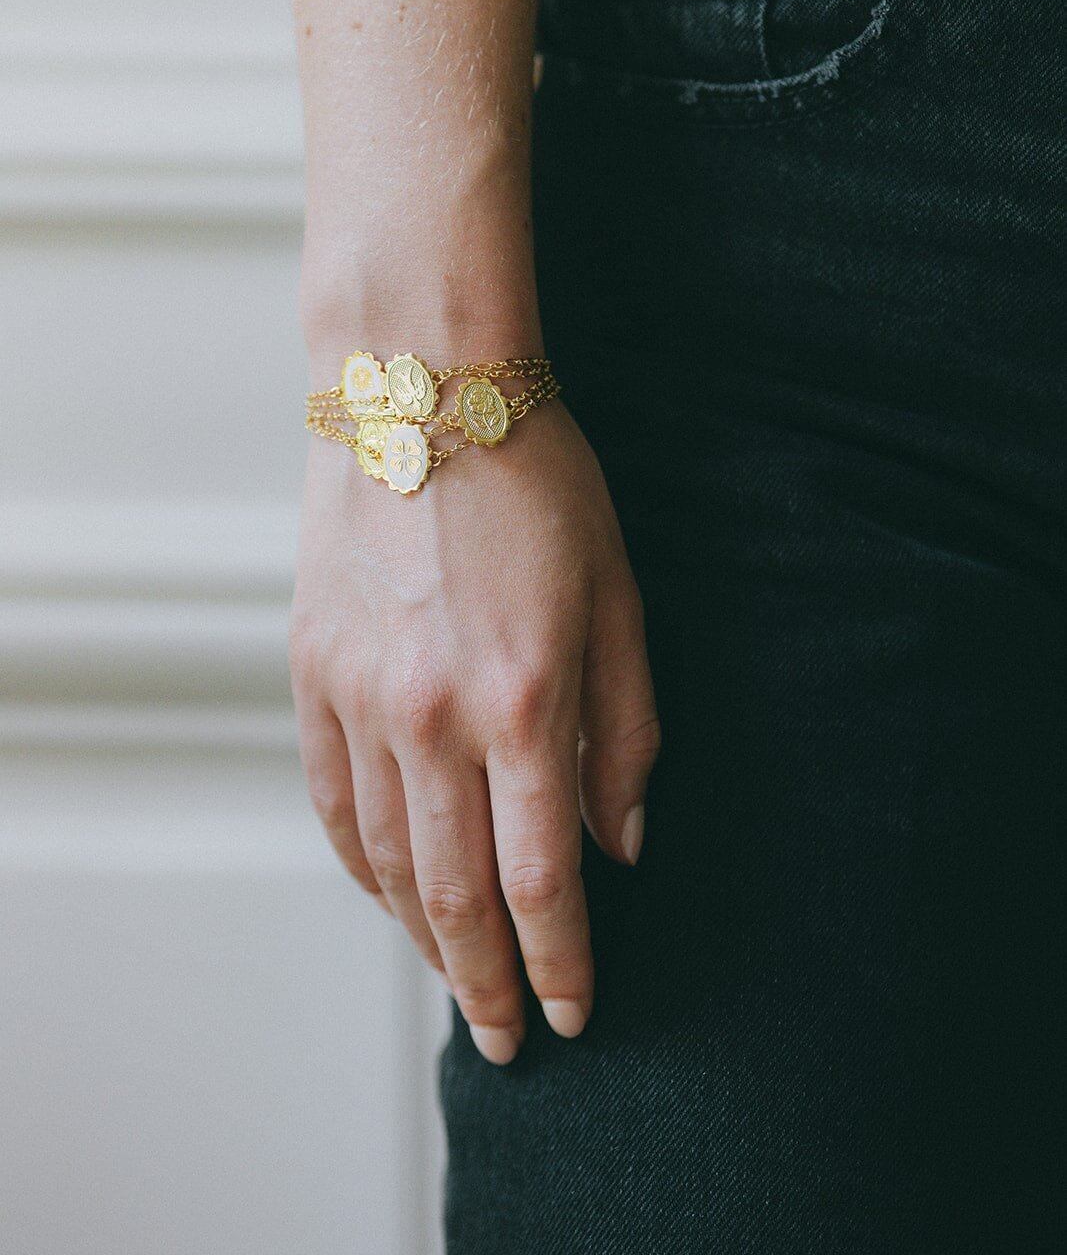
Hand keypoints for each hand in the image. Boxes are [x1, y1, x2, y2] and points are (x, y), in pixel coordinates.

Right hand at [288, 394, 661, 1062]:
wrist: (421, 393)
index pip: (542, 877)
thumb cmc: (539, 484)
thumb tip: (623, 841)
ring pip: (387, 860)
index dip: (561, 959)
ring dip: (421, 936)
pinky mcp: (313, 675)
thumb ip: (627, 730)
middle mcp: (434, 718)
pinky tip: (386, 894)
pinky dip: (360, 864)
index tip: (572, 1013)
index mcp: (526, 701)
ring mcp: (361, 700)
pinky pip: (333, 800)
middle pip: (456, 894)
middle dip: (488, 981)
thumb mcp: (619, 597)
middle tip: (506, 1040)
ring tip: (454, 978)